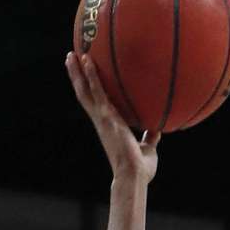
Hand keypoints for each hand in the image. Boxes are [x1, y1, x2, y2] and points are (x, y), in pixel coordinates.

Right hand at [65, 52, 159, 184]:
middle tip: (71, 60)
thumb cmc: (140, 169)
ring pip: (85, 90)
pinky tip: (87, 60)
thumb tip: (158, 128)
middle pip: (84, 94)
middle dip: (77, 77)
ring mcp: (102, 118)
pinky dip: (92, 75)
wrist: (133, 175)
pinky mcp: (106, 116)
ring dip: (77, 72)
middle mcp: (101, 121)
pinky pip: (97, 91)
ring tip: (72, 54)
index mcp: (108, 127)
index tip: (83, 79)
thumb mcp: (147, 149)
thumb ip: (150, 137)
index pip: (94, 105)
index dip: (88, 91)